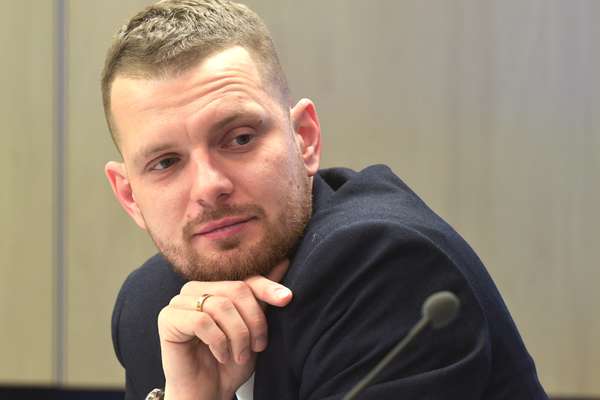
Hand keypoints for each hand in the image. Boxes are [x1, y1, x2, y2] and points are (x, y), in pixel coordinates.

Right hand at [157, 260, 291, 399]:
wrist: (208, 392)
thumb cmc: (229, 362)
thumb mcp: (253, 327)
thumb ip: (262, 296)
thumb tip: (283, 261)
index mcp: (215, 286)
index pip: (246, 279)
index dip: (268, 288)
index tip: (287, 298)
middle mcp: (195, 289)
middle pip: (236, 290)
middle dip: (253, 321)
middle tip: (257, 346)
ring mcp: (179, 301)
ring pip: (220, 305)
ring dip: (238, 335)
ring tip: (240, 354)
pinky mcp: (167, 318)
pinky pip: (201, 321)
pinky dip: (218, 341)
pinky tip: (221, 355)